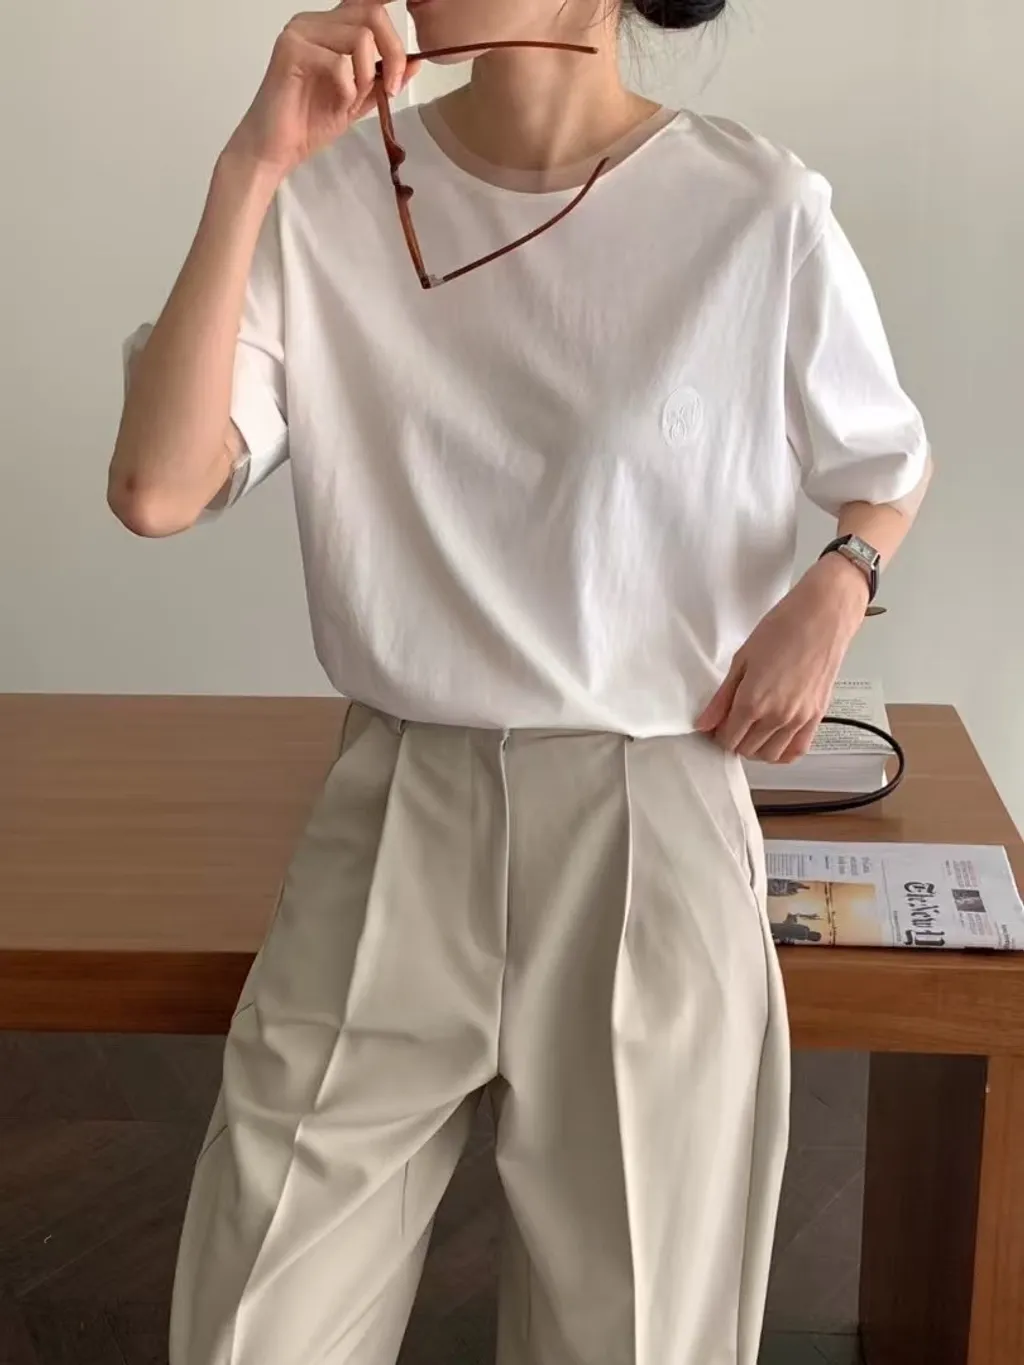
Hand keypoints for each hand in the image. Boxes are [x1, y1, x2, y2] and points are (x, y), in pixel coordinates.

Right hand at [224, 2, 417, 178]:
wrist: (276, 150)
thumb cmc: (309, 124)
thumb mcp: (357, 101)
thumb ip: (382, 79)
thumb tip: (417, 62)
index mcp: (329, 28)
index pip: (367, 3)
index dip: (391, 2)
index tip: (421, 5)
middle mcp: (314, 22)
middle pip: (371, 12)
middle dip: (392, 53)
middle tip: (390, 88)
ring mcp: (301, 32)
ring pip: (360, 36)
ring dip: (366, 76)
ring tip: (352, 100)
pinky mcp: (292, 49)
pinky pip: (340, 62)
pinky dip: (348, 89)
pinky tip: (336, 104)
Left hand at [695, 555, 869, 762]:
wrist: (822, 617)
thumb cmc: (782, 629)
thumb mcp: (741, 660)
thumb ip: (722, 698)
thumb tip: (705, 723)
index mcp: (753, 701)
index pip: (727, 738)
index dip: (717, 734)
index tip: (716, 724)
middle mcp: (776, 716)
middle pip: (746, 750)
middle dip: (734, 740)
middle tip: (732, 723)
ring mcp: (798, 719)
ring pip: (770, 755)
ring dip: (756, 748)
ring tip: (752, 728)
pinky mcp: (816, 717)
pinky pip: (797, 750)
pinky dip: (782, 752)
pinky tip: (774, 738)